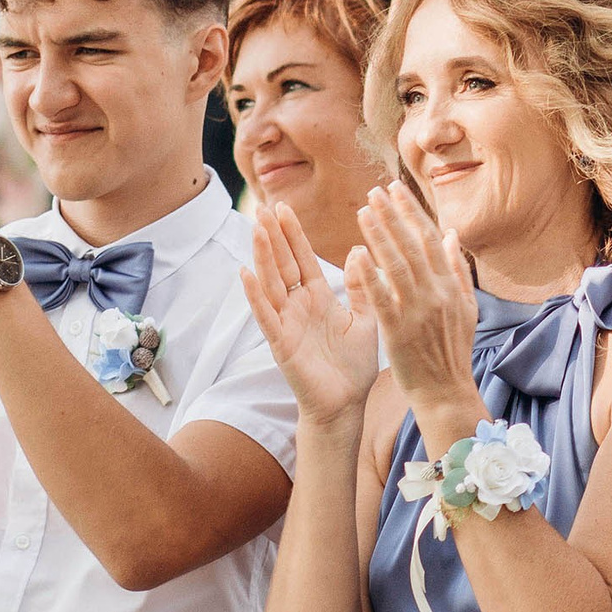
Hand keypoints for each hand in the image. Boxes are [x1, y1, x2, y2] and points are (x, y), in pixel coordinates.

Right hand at [242, 200, 379, 425]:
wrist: (346, 405)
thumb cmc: (354, 366)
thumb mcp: (365, 318)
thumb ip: (361, 286)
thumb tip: (360, 250)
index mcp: (318, 298)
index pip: (302, 258)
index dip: (292, 233)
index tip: (282, 206)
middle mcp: (298, 306)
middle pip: (281, 264)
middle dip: (272, 236)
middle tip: (262, 206)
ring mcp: (286, 324)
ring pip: (270, 284)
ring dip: (262, 256)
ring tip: (256, 228)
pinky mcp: (281, 344)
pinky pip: (266, 316)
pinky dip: (255, 295)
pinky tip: (246, 274)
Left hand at [353, 182, 484, 446]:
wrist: (446, 391)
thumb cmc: (452, 350)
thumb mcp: (465, 307)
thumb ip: (456, 269)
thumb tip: (451, 233)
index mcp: (451, 286)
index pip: (430, 239)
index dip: (412, 212)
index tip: (396, 190)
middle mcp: (437, 294)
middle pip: (413, 246)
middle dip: (393, 215)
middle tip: (374, 191)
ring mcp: (418, 312)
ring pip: (397, 265)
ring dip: (380, 236)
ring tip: (364, 212)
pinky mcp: (398, 330)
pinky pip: (382, 297)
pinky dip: (371, 275)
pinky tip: (357, 254)